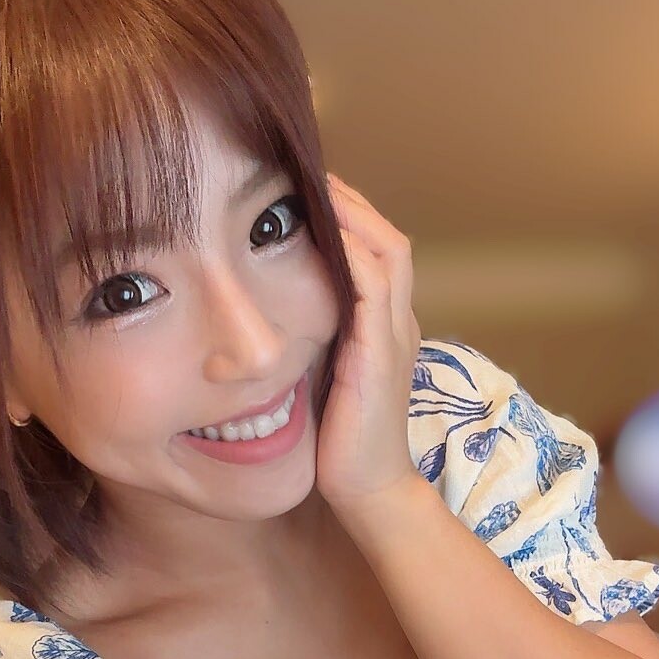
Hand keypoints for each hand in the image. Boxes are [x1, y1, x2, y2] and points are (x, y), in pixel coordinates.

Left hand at [315, 174, 422, 515]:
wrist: (368, 493)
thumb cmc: (339, 444)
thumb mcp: (320, 377)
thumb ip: (309, 342)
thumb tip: (262, 314)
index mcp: (382, 325)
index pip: (373, 249)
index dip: (344, 214)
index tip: (301, 186)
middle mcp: (395, 320)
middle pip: (384, 235)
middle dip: (347, 199)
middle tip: (302, 166)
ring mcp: (393, 334)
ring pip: (385, 248)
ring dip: (350, 212)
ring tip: (310, 180)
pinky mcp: (380, 353)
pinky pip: (373, 285)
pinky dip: (351, 251)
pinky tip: (320, 228)